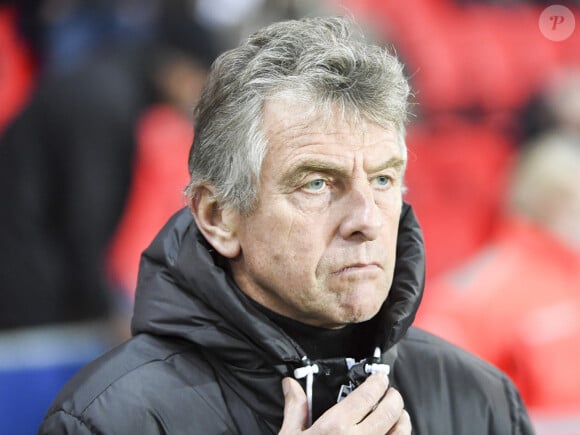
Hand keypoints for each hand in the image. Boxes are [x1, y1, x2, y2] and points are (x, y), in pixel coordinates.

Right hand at [279, 373, 410, 433]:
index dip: (378, 382)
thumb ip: (295, 408)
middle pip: (390, 411)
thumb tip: (291, 385)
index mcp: (335, 428)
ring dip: (403, 420)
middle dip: (394, 397)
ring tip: (399, 415)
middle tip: (392, 393)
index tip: (380, 378)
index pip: (366, 395)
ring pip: (401, 433)